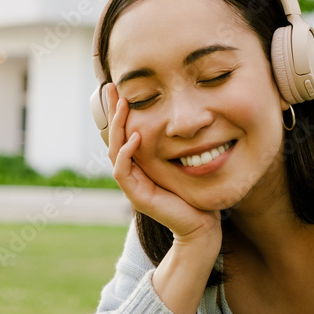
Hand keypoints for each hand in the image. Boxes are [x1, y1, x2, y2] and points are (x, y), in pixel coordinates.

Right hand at [105, 84, 220, 244]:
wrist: (201, 225)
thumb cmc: (197, 193)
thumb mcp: (186, 161)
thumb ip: (178, 144)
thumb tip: (184, 117)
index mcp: (141, 164)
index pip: (125, 133)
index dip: (121, 112)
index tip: (121, 89)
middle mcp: (132, 173)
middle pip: (115, 138)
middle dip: (113, 112)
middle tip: (111, 88)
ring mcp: (132, 186)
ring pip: (115, 152)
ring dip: (119, 127)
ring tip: (123, 105)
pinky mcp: (137, 197)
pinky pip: (123, 171)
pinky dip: (127, 153)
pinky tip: (136, 136)